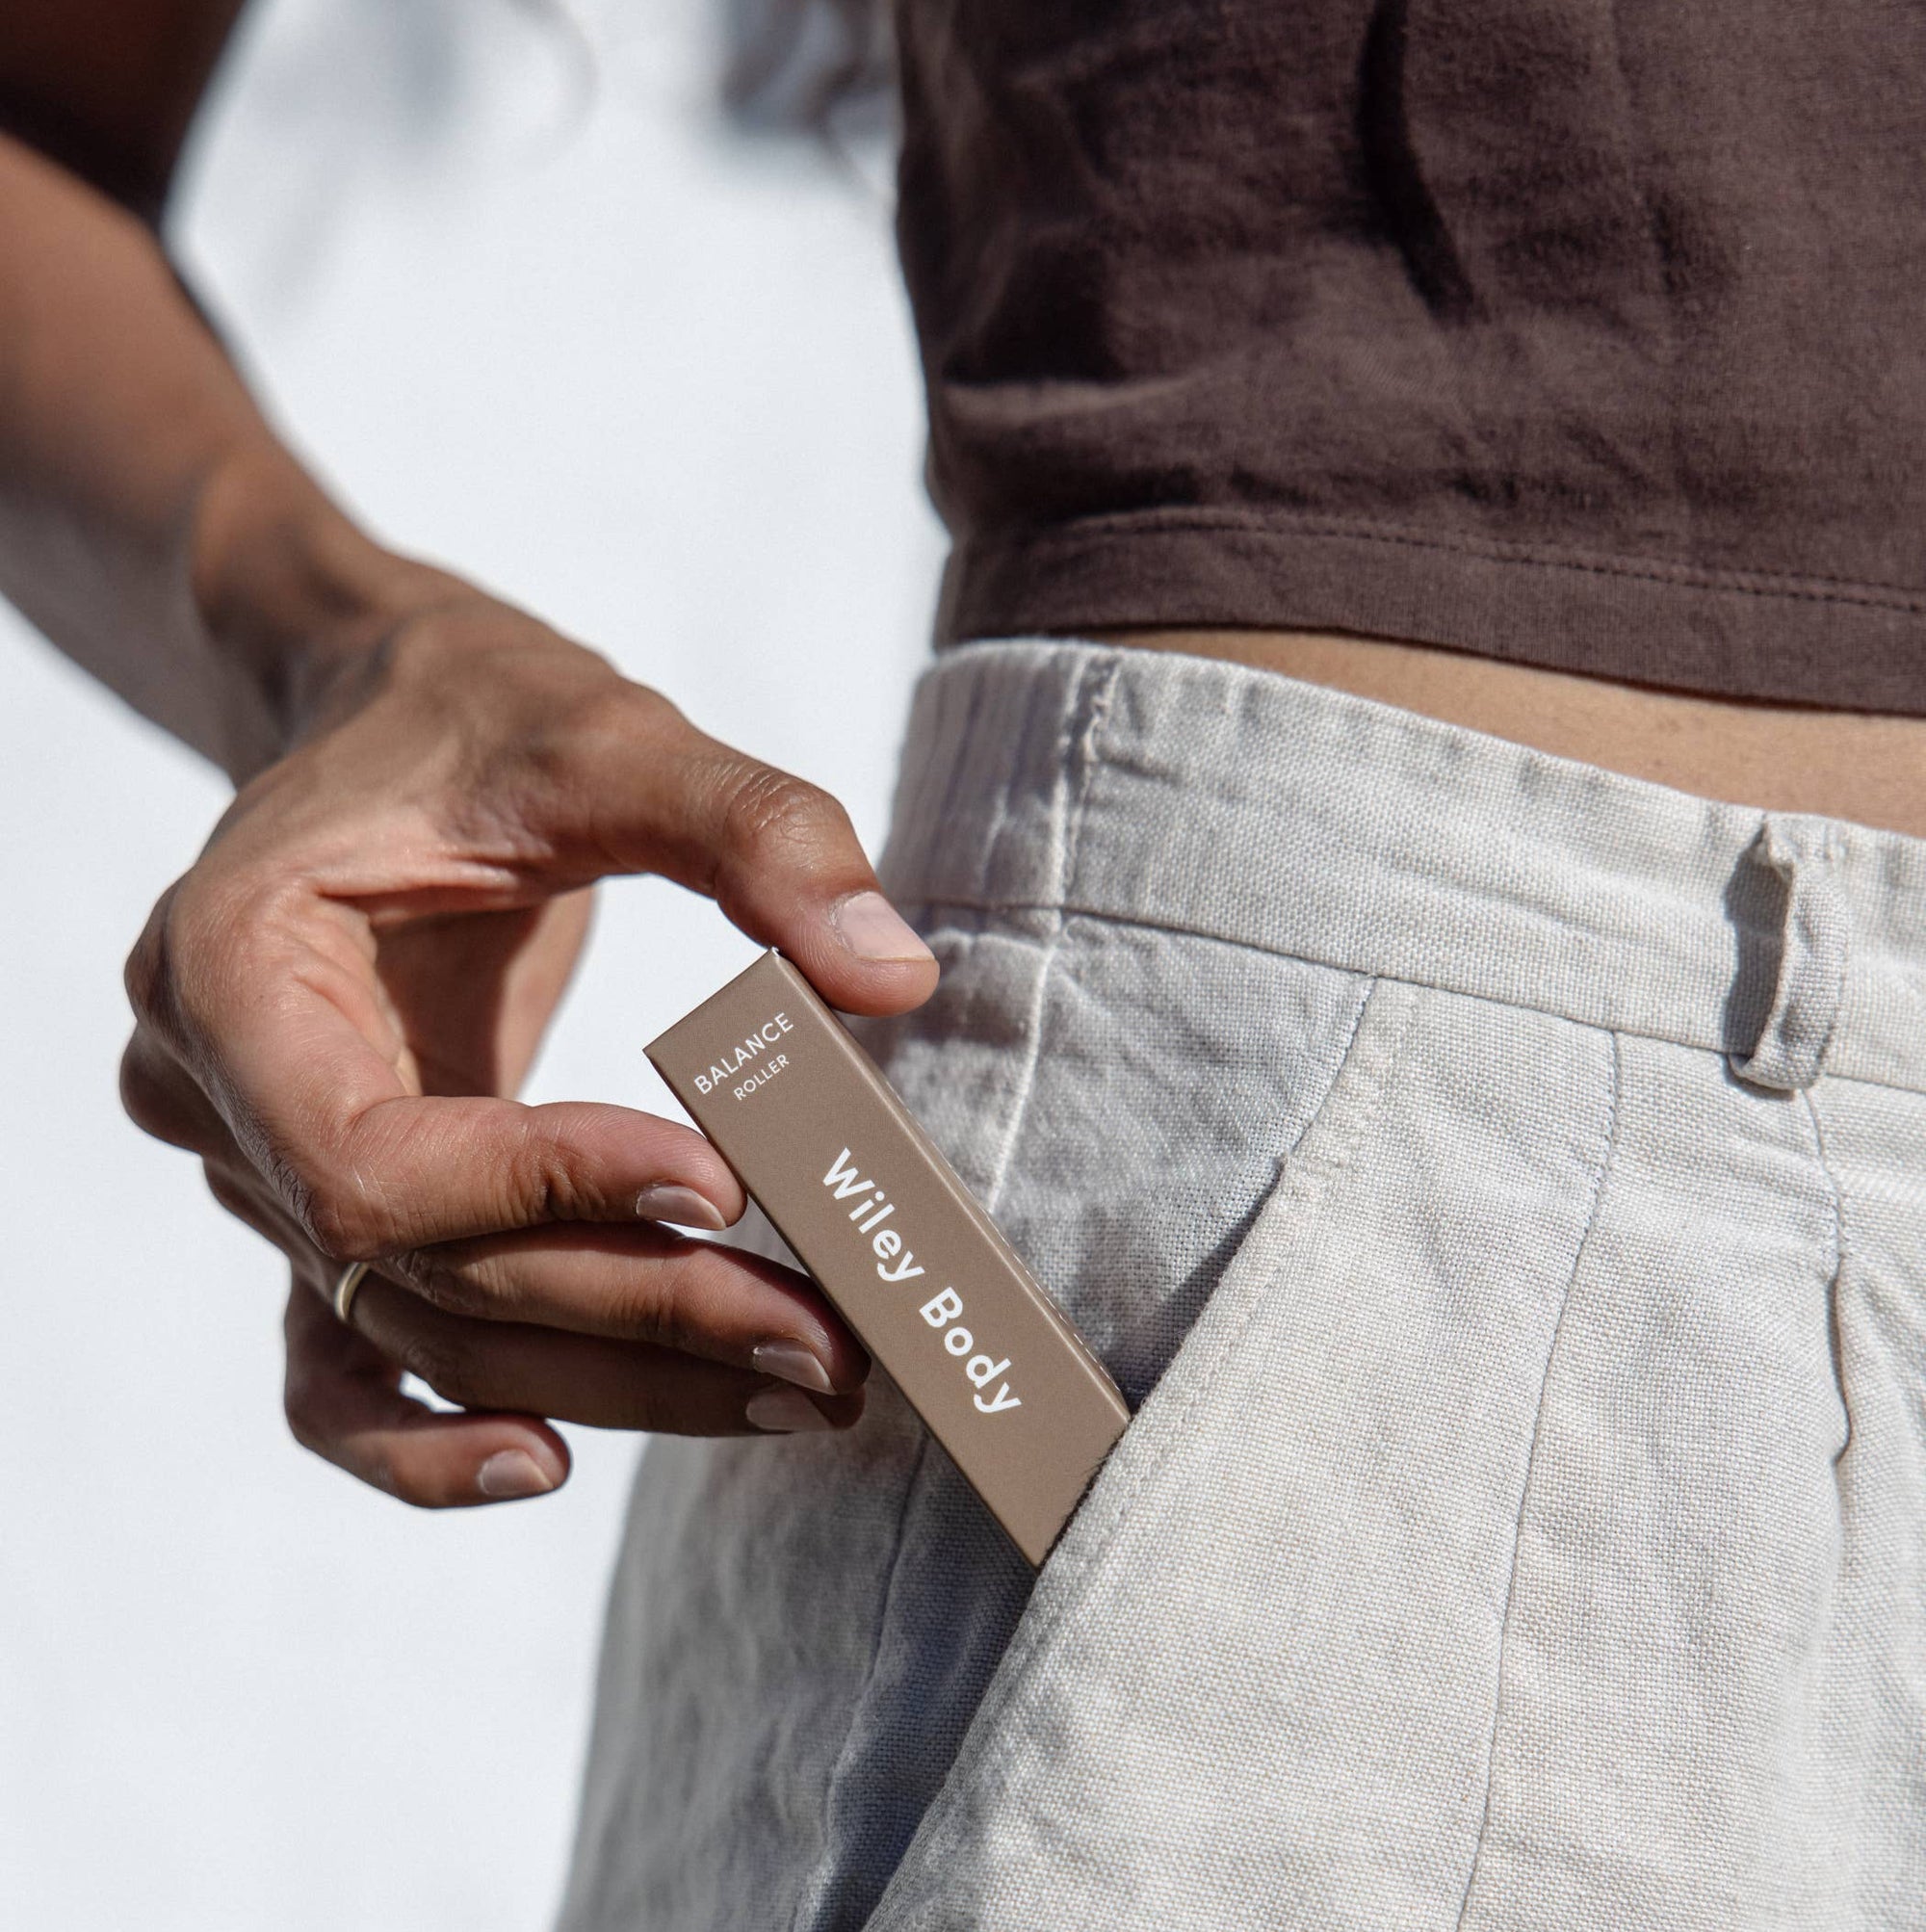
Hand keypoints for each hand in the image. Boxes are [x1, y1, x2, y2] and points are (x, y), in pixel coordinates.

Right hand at [118, 593, 937, 1504]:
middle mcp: (217, 1096)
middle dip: (636, 1315)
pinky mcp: (326, 1202)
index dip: (548, 1192)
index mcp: (233, 968)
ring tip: (787, 1389)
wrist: (393, 720)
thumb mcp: (613, 735)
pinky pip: (348, 1367)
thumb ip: (752, 831)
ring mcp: (261, 1168)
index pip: (379, 1161)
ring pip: (423, 1332)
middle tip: (823, 1347)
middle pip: (425, 1273)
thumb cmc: (485, 716)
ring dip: (608, 1380)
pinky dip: (435, 1437)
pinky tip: (557, 1461)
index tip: (726, 1180)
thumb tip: (893, 974)